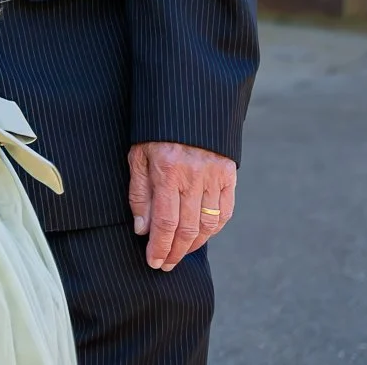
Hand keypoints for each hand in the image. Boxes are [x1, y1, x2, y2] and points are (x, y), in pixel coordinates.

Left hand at [128, 141, 236, 271]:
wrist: (188, 103)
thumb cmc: (155, 131)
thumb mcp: (137, 155)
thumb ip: (139, 193)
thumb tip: (142, 230)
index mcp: (168, 171)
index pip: (165, 222)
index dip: (160, 247)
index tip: (153, 262)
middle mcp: (194, 177)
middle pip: (187, 228)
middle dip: (175, 252)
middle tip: (165, 264)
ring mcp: (214, 177)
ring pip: (208, 224)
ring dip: (194, 245)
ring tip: (180, 253)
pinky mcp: (229, 175)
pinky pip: (225, 211)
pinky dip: (214, 229)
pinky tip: (202, 236)